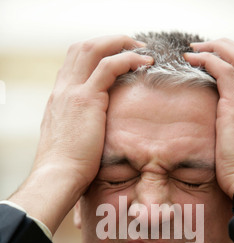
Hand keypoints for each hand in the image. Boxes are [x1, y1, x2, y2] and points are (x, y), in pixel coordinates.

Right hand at [10, 35, 152, 232]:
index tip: (115, 59)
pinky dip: (128, 59)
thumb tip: (93, 134)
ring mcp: (72, 92)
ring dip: (120, 44)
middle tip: (132, 48)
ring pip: (93, 49)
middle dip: (109, 42)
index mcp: (58, 99)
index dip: (95, 55)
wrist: (58, 177)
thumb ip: (79, 129)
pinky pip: (109, 66)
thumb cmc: (66, 168)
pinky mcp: (86, 99)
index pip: (74, 63)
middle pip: (82, 48)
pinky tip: (144, 63)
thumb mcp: (69, 141)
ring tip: (142, 51)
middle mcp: (63, 90)